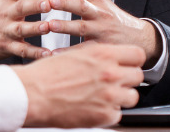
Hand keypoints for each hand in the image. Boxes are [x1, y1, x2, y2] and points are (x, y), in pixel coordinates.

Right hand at [0, 0, 65, 65]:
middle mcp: (7, 13)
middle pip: (22, 7)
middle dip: (36, 5)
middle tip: (49, 3)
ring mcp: (5, 30)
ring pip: (21, 29)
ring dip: (35, 28)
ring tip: (47, 27)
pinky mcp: (6, 46)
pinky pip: (21, 50)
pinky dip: (34, 52)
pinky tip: (47, 53)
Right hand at [14, 43, 144, 127]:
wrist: (31, 94)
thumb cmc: (45, 75)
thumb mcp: (73, 54)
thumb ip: (95, 56)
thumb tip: (106, 58)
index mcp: (102, 54)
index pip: (137, 55)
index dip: (132, 61)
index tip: (127, 65)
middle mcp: (110, 73)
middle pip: (137, 76)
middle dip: (127, 79)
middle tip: (114, 83)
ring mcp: (109, 95)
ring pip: (132, 97)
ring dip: (120, 97)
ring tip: (103, 97)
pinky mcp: (104, 115)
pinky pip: (117, 115)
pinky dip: (107, 113)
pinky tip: (92, 108)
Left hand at [45, 0, 161, 65]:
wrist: (139, 37)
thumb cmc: (111, 17)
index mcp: (96, 0)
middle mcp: (99, 13)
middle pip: (82, 6)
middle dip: (66, 3)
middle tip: (50, 1)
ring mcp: (101, 30)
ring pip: (82, 27)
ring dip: (65, 26)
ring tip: (49, 25)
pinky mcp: (102, 46)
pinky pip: (84, 49)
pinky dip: (69, 51)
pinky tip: (54, 52)